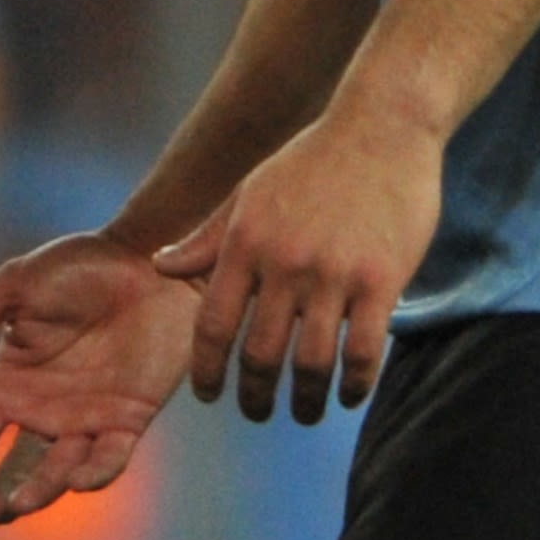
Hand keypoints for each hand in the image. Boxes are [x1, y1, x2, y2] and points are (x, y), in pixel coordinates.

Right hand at [0, 232, 198, 528]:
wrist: (147, 261)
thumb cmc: (78, 268)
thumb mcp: (16, 287)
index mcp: (9, 384)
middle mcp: (44, 412)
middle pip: (12, 472)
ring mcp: (86, 420)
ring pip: (57, 474)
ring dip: (37, 493)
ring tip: (18, 505)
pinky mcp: (129, 420)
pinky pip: (109, 459)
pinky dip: (95, 474)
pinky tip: (78, 480)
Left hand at [157, 90, 443, 420]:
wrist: (380, 126)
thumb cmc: (312, 162)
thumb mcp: (249, 193)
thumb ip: (207, 238)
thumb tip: (159, 266)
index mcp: (246, 241)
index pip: (213, 322)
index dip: (206, 368)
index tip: (208, 395)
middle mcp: (283, 261)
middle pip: (260, 352)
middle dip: (254, 395)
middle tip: (256, 412)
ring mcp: (333, 273)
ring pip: (311, 362)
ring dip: (305, 400)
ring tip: (304, 412)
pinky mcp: (380, 280)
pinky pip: (362, 351)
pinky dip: (354, 384)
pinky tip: (348, 394)